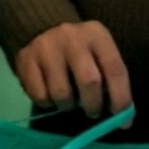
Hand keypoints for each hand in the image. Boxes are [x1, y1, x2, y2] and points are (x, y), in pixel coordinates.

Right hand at [12, 21, 133, 121]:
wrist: (41, 26)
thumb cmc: (80, 50)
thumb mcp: (99, 54)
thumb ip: (110, 79)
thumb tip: (123, 120)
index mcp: (97, 35)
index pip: (115, 70)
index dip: (121, 99)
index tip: (124, 121)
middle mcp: (72, 37)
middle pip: (89, 81)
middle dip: (94, 105)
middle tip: (93, 112)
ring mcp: (46, 47)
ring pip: (61, 93)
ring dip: (68, 106)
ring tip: (69, 101)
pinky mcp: (25, 59)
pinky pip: (39, 96)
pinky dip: (47, 103)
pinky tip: (50, 94)